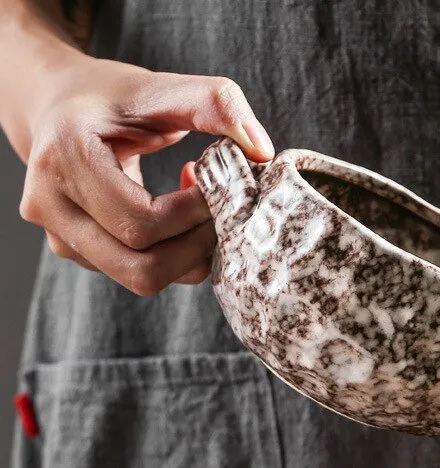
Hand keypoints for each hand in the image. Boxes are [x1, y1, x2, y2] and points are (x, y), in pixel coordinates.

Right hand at [16, 53, 273, 293]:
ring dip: (189, 255)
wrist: (57, 108)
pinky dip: (174, 256)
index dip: (194, 215)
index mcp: (63, 160)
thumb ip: (214, 103)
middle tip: (221, 211)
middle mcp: (49, 206)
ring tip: (201, 211)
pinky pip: (139, 274)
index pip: (143, 222)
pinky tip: (178, 218)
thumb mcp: (160, 88)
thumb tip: (261, 151)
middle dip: (196, 245)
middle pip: (142, 266)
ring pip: (143, 279)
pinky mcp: (77, 253)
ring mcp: (60, 237)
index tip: (220, 188)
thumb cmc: (111, 97)